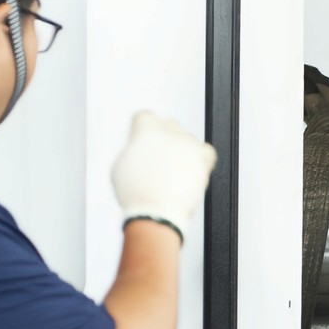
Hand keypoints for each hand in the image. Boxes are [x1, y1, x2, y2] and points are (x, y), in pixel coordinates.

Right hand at [111, 109, 215, 242]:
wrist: (156, 212)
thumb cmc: (135, 193)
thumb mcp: (121, 165)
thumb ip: (133, 148)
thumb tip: (140, 146)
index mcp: (146, 130)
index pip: (145, 117)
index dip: (142, 131)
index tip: (143, 142)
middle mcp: (169, 132)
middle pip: (168, 126)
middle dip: (163, 139)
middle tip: (158, 160)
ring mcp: (188, 145)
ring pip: (187, 139)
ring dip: (181, 150)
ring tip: (172, 171)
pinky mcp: (203, 160)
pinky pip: (207, 151)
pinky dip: (200, 159)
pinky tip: (192, 169)